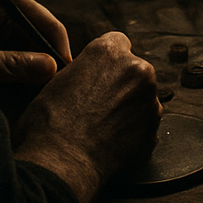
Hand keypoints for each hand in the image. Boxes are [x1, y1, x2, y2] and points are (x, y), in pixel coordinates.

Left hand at [0, 0, 70, 85]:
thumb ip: (11, 63)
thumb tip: (51, 67)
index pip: (42, 18)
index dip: (58, 44)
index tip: (66, 70)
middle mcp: (5, 9)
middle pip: (43, 32)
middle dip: (51, 58)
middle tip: (60, 86)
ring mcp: (2, 25)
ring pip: (35, 45)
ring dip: (42, 67)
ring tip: (48, 90)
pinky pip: (24, 54)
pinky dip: (29, 71)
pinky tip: (33, 88)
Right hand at [11, 31, 161, 202]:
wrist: (61, 160)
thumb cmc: (49, 121)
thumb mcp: (55, 79)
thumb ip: (81, 70)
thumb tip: (85, 78)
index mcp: (109, 51)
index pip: (118, 42)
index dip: (106, 61)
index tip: (98, 74)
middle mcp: (137, 71)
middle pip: (134, 71)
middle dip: (121, 84)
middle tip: (96, 103)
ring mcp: (150, 102)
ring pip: (141, 99)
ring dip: (128, 108)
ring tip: (101, 126)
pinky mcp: (154, 131)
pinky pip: (144, 126)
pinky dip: (132, 132)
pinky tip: (109, 141)